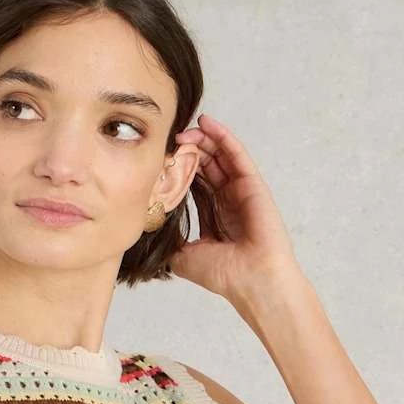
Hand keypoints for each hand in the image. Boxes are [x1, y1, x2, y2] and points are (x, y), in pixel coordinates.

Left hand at [169, 114, 301, 302]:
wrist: (252, 281)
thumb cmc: (225, 275)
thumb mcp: (185, 258)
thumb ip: (171, 243)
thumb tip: (150, 235)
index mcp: (214, 216)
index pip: (194, 183)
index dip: (179, 169)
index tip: (161, 159)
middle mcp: (228, 201)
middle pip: (207, 166)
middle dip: (189, 150)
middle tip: (171, 137)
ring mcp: (242, 191)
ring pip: (221, 156)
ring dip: (203, 140)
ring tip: (185, 128)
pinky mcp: (253, 184)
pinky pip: (237, 155)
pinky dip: (223, 137)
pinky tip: (207, 123)